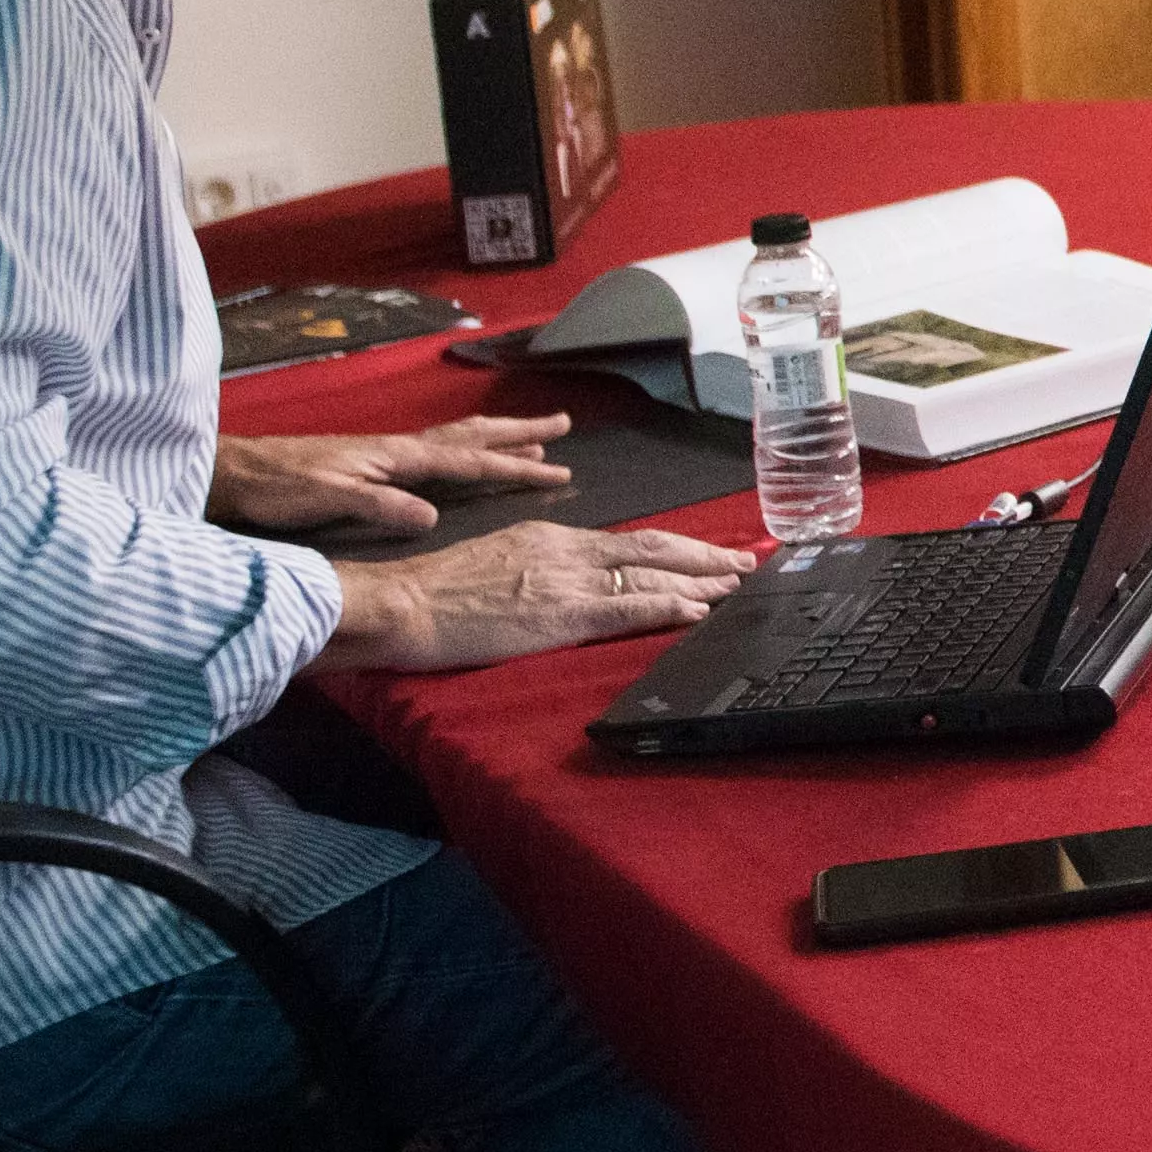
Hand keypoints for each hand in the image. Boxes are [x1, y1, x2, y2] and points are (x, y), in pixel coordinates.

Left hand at [213, 413, 574, 537]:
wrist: (236, 473)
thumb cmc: (278, 488)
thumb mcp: (330, 500)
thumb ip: (382, 506)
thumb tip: (433, 516)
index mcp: (396, 456)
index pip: (470, 459)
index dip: (516, 467)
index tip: (559, 471)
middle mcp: (398, 448)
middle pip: (472, 434)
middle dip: (519, 432)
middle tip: (561, 425)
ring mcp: (386, 454)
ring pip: (456, 438)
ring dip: (498, 436)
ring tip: (532, 437)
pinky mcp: (372, 463)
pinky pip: (437, 450)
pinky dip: (467, 447)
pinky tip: (466, 456)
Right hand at [315, 517, 753, 673]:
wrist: (402, 602)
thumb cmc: (436, 592)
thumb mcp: (498, 562)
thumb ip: (539, 567)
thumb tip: (568, 581)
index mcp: (551, 536)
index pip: (630, 541)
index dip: (676, 548)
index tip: (709, 553)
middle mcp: (568, 550)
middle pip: (655, 549)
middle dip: (706, 556)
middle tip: (748, 560)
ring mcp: (568, 581)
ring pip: (653, 576)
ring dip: (702, 581)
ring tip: (740, 584)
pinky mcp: (561, 614)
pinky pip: (628, 609)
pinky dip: (670, 608)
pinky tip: (701, 610)